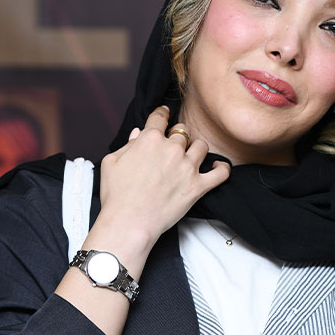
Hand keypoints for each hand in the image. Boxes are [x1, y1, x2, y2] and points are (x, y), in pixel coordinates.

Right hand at [92, 105, 230, 260]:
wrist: (129, 221)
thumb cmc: (117, 195)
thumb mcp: (112, 162)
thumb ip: (127, 145)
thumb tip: (137, 134)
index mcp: (150, 139)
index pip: (160, 118)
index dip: (162, 114)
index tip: (165, 114)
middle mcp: (171, 149)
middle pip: (182, 132)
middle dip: (178, 137)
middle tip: (175, 146)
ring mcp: (187, 167)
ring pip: (201, 146)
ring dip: (197, 148)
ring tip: (193, 155)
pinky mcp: (198, 186)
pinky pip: (220, 173)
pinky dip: (222, 168)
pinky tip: (219, 167)